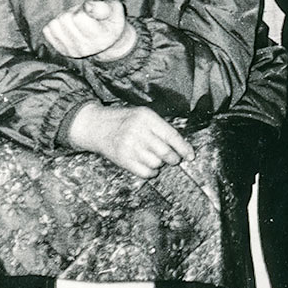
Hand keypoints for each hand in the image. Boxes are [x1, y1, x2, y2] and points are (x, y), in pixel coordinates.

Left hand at [42, 1, 135, 60]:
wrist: (108, 41)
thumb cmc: (111, 21)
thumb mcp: (114, 9)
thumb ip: (102, 7)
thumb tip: (87, 7)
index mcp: (101, 38)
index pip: (78, 18)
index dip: (82, 8)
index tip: (90, 12)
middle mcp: (86, 48)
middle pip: (65, 19)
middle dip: (72, 12)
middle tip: (82, 16)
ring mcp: (72, 51)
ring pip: (55, 25)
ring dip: (63, 18)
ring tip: (75, 21)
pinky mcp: (62, 51)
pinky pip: (48, 31)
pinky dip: (56, 25)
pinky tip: (67, 28)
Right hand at [65, 104, 193, 177]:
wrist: (96, 126)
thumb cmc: (125, 121)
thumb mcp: (143, 115)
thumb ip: (160, 128)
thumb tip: (182, 147)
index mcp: (146, 117)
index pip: (171, 135)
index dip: (184, 148)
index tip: (191, 156)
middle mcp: (138, 131)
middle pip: (165, 152)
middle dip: (173, 159)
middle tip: (173, 159)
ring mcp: (129, 146)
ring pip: (156, 163)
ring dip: (159, 164)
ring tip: (154, 158)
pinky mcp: (122, 159)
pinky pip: (145, 172)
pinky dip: (151, 172)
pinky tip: (148, 166)